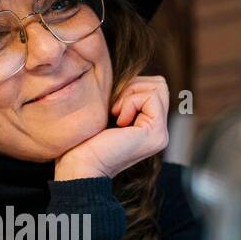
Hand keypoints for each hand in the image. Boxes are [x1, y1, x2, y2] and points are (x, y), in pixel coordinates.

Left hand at [54, 74, 169, 180]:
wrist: (80, 166)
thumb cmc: (84, 140)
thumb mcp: (107, 110)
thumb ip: (123, 96)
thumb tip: (130, 73)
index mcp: (149, 126)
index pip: (154, 86)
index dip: (130, 86)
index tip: (111, 107)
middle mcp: (159, 131)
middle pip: (159, 83)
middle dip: (133, 87)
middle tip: (113, 108)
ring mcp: (160, 134)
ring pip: (158, 86)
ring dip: (130, 94)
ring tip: (115, 114)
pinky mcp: (156, 133)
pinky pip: (150, 97)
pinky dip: (130, 102)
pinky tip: (118, 122)